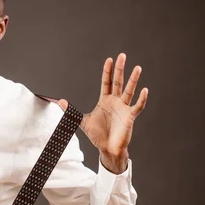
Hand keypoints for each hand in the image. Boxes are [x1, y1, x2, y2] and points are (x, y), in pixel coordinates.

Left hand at [59, 53, 147, 172]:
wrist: (107, 148)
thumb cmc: (97, 135)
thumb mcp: (83, 121)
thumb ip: (72, 111)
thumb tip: (60, 102)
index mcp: (105, 100)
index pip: (106, 82)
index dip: (107, 71)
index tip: (109, 59)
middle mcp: (115, 101)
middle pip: (118, 82)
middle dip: (120, 69)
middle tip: (122, 55)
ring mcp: (123, 108)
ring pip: (129, 91)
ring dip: (133, 80)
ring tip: (138, 68)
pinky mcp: (130, 117)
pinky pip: (137, 106)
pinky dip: (141, 99)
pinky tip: (144, 90)